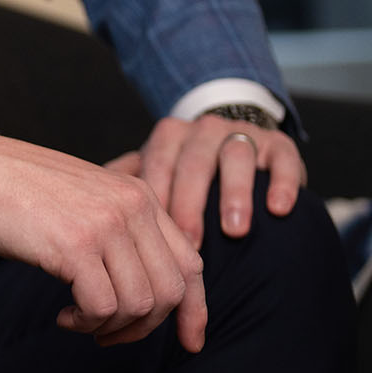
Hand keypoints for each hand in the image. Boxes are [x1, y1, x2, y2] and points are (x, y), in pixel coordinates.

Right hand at [0, 125, 206, 351]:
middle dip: (145, 327)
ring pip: (140, 304)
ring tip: (80, 321)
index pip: (190, 263)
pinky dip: (86, 323)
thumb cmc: (14, 187)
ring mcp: (105, 225)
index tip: (188, 340)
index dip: (195, 309)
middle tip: (110, 335)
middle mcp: (131, 207)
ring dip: (111, 327)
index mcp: (138, 195)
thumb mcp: (83, 197)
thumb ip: (118, 225)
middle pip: (172, 291)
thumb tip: (142, 278)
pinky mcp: (75, 246)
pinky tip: (64, 315)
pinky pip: (103, 307)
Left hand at [104, 114, 304, 245]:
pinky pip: (283, 160)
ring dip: (234, 194)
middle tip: (191, 243)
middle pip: (194, 162)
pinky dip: (281, 183)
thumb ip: (125, 184)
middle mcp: (204, 129)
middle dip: (191, 203)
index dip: (156, 197)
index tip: (152, 235)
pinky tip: (278, 209)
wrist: (231, 139)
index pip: (157, 162)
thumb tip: (88, 212)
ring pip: (237, 156)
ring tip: (233, 230)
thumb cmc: (183, 170)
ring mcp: (243, 134)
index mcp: (170, 135)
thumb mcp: (154, 170)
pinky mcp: (281, 144)